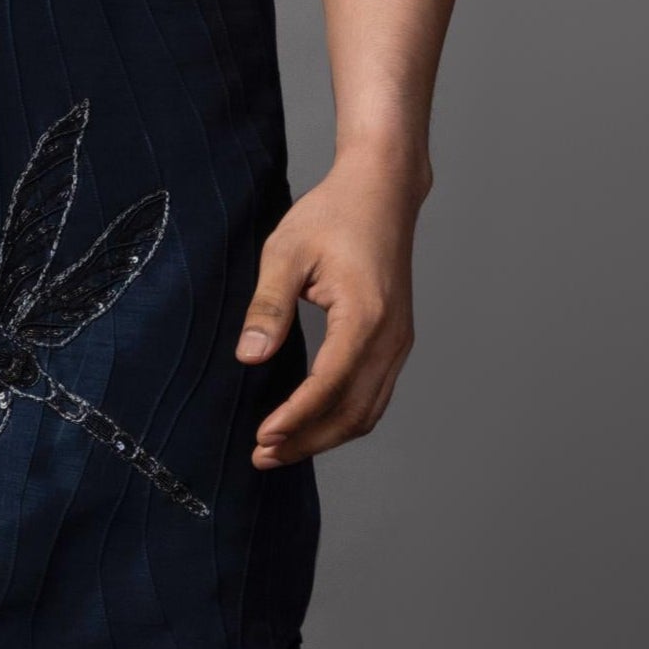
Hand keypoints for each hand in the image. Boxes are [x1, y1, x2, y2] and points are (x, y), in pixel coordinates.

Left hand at [235, 144, 428, 465]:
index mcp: (365, 316)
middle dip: (308, 441)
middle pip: (353, 412)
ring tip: (281, 449)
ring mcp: (399, 342)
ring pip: (368, 411)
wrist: (382, 191)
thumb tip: (249, 358)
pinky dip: (344, 418)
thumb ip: (268, 307)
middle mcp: (391, 336)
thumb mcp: (285, 251)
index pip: (329, 385)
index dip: (296, 419)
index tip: (262, 437)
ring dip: (326, 436)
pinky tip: (311, 424)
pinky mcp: (397, 341)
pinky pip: (374, 395)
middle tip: (262, 456)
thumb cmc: (333, 214)